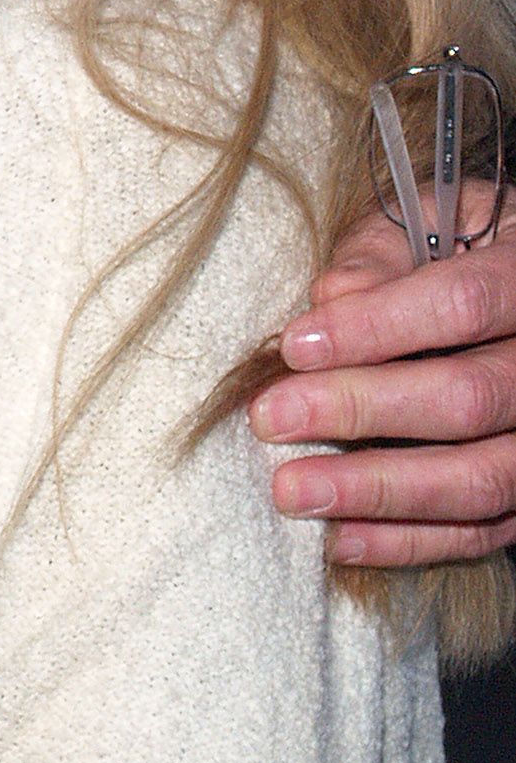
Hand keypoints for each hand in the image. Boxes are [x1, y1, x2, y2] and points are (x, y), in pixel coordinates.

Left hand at [253, 192, 515, 562]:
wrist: (512, 296)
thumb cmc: (459, 246)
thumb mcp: (434, 220)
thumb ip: (383, 253)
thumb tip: (333, 297)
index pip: (462, 304)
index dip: (375, 327)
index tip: (295, 346)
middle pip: (469, 398)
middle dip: (361, 410)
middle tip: (271, 418)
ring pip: (482, 478)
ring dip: (378, 491)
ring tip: (292, 490)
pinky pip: (484, 532)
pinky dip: (410, 542)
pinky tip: (340, 538)